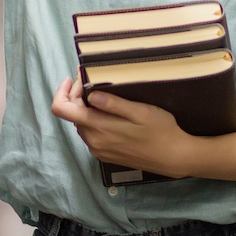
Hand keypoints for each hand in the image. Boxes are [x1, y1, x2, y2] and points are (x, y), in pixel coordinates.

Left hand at [49, 77, 194, 178]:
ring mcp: (98, 150)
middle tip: (92, 79)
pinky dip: (93, 120)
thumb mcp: (140, 112)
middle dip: (77, 95)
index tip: (73, 78)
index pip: (62, 110)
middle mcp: (93, 141)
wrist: (174, 158)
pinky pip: (91, 134)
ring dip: (85, 107)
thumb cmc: (161, 131)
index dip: (62, 92)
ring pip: (81, 124)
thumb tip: (90, 94)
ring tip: (101, 93)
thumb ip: (113, 104)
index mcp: (98, 128)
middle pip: (72, 114)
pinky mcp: (105, 155)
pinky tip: (108, 112)